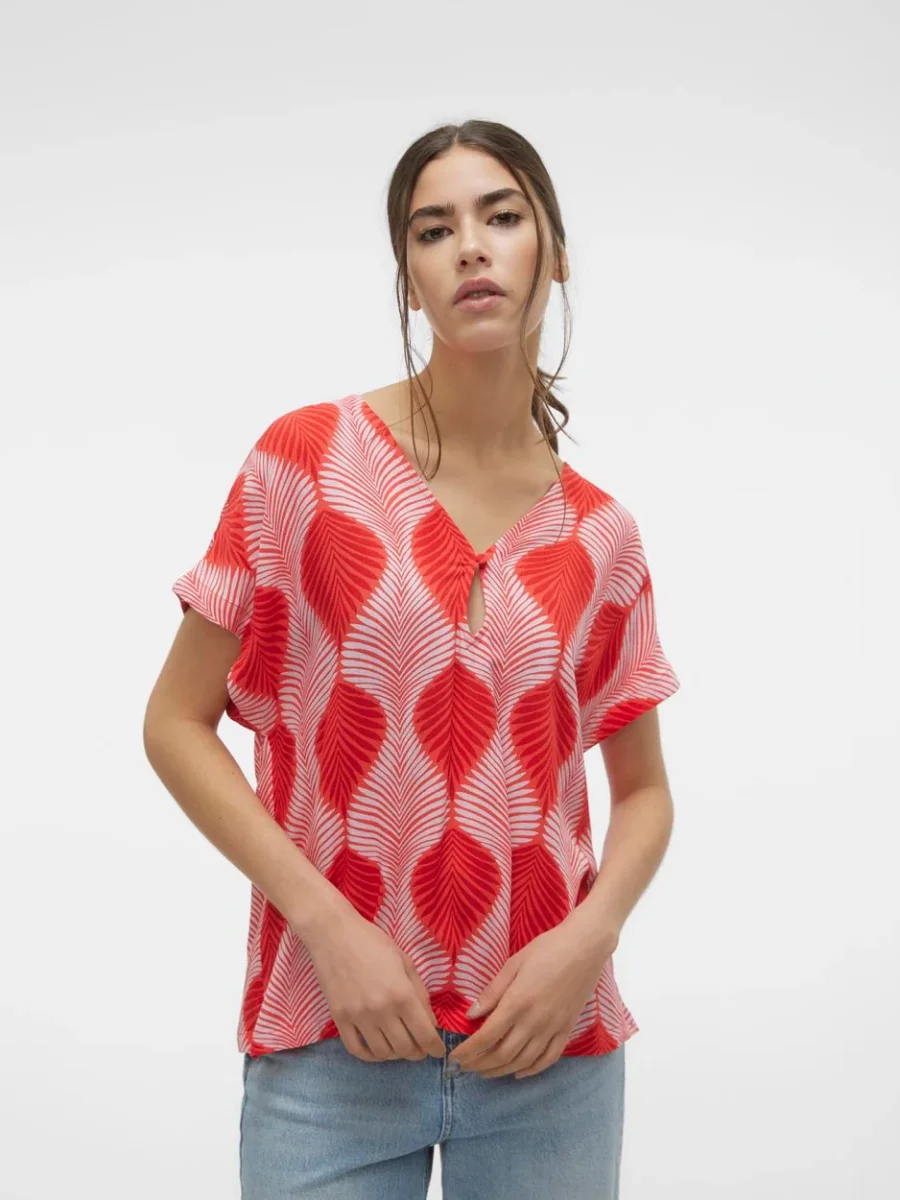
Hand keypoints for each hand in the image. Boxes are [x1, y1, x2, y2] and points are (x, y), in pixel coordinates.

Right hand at [300, 907, 446, 1062]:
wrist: (334, 934)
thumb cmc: (373, 943)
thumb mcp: (405, 962)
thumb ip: (420, 994)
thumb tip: (430, 1023)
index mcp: (402, 994)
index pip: (425, 1034)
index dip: (435, 1048)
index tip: (439, 1051)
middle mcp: (381, 1011)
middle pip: (404, 1048)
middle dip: (417, 1052)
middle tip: (420, 1048)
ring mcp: (358, 1017)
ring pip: (382, 1053)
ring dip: (395, 1055)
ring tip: (399, 1046)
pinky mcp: (339, 1019)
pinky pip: (356, 1049)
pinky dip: (370, 1055)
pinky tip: (377, 1049)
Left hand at [448, 915, 617, 1078]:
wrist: (585, 948)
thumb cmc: (546, 949)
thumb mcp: (513, 964)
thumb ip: (493, 992)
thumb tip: (471, 1015)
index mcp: (517, 1003)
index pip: (486, 1037)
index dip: (468, 1051)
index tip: (455, 1057)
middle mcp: (534, 1022)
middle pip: (502, 1054)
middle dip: (480, 1064)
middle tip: (465, 1067)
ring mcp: (553, 1028)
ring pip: (523, 1061)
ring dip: (501, 1071)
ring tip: (485, 1072)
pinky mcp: (567, 1030)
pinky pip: (548, 1059)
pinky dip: (531, 1070)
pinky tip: (518, 1072)